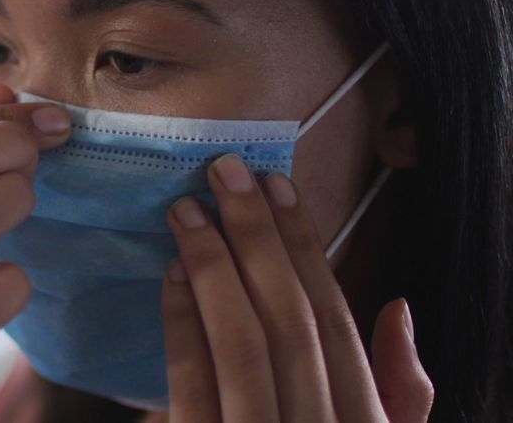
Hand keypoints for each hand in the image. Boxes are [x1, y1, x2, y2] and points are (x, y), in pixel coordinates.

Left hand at [160, 155, 433, 421]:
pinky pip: (190, 385)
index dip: (306, 247)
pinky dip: (181, 325)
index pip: (335, 320)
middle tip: (225, 173)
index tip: (277, 185)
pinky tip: (172, 274)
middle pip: (291, 322)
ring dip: (214, 267)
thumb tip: (398, 308)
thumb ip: (399, 392)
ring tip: (187, 210)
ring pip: (242, 345)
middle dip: (257, 238)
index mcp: (363, 422)